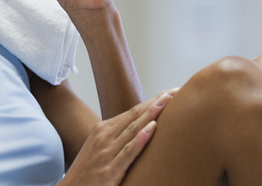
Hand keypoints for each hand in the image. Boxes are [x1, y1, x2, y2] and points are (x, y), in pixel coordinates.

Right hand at [58, 91, 174, 185]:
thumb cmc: (87, 170)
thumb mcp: (98, 147)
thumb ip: (115, 136)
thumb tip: (137, 128)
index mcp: (101, 129)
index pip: (131, 112)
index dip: (151, 101)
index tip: (168, 93)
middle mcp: (103, 137)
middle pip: (134, 116)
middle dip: (156, 102)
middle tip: (175, 91)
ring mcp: (106, 153)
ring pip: (133, 129)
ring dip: (152, 114)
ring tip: (168, 102)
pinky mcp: (110, 171)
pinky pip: (128, 152)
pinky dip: (140, 139)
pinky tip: (152, 128)